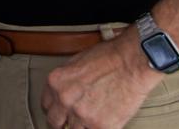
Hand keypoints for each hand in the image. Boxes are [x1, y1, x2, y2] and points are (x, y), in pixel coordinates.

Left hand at [41, 30, 161, 128]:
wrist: (132, 63)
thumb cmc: (109, 57)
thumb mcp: (76, 62)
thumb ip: (66, 81)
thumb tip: (64, 92)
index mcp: (56, 82)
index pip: (46, 105)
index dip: (54, 109)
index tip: (60, 112)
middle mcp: (65, 100)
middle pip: (54, 122)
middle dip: (62, 122)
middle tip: (71, 122)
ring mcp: (82, 115)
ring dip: (81, 127)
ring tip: (90, 120)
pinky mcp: (101, 126)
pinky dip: (97, 128)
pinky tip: (102, 123)